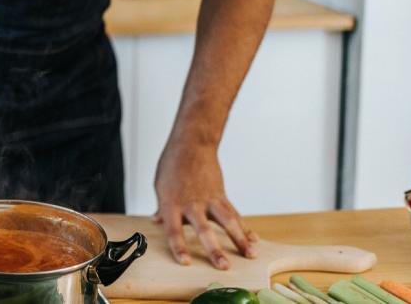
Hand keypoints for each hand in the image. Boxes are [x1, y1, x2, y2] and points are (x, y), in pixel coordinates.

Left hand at [153, 136, 256, 269]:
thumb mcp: (160, 185)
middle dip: (214, 249)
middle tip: (224, 266)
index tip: (186, 262)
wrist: (192, 144)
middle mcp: (192, 203)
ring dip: (240, 239)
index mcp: (171, 203)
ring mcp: (209, 199)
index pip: (174, 230)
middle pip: (204, 229)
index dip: (179, 247)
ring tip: (251, 255)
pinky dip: (244, 227)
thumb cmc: (172, 165)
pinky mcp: (221, 195)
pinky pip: (234, 213)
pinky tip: (253, 240)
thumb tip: (157, 221)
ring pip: (227, 221)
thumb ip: (162, 207)